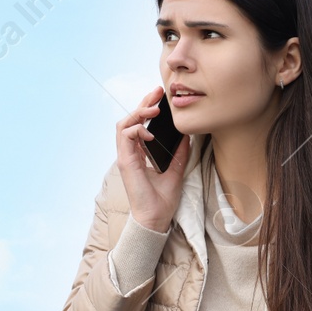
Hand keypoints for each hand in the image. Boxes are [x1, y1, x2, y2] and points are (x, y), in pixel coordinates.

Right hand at [116, 86, 191, 231]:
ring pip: (124, 125)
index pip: (140, 125)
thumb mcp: (176, 170)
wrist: (156, 219)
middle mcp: (131, 153)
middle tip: (158, 92)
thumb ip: (179, 153)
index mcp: (140, 154)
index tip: (161, 99)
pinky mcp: (126, 163)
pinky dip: (136, 130)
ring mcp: (126, 157)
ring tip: (154, 110)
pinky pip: (125, 137)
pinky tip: (150, 134)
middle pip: (130, 120)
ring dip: (138, 113)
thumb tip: (187, 136)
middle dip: (143, 103)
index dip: (148, 109)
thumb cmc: (162, 200)